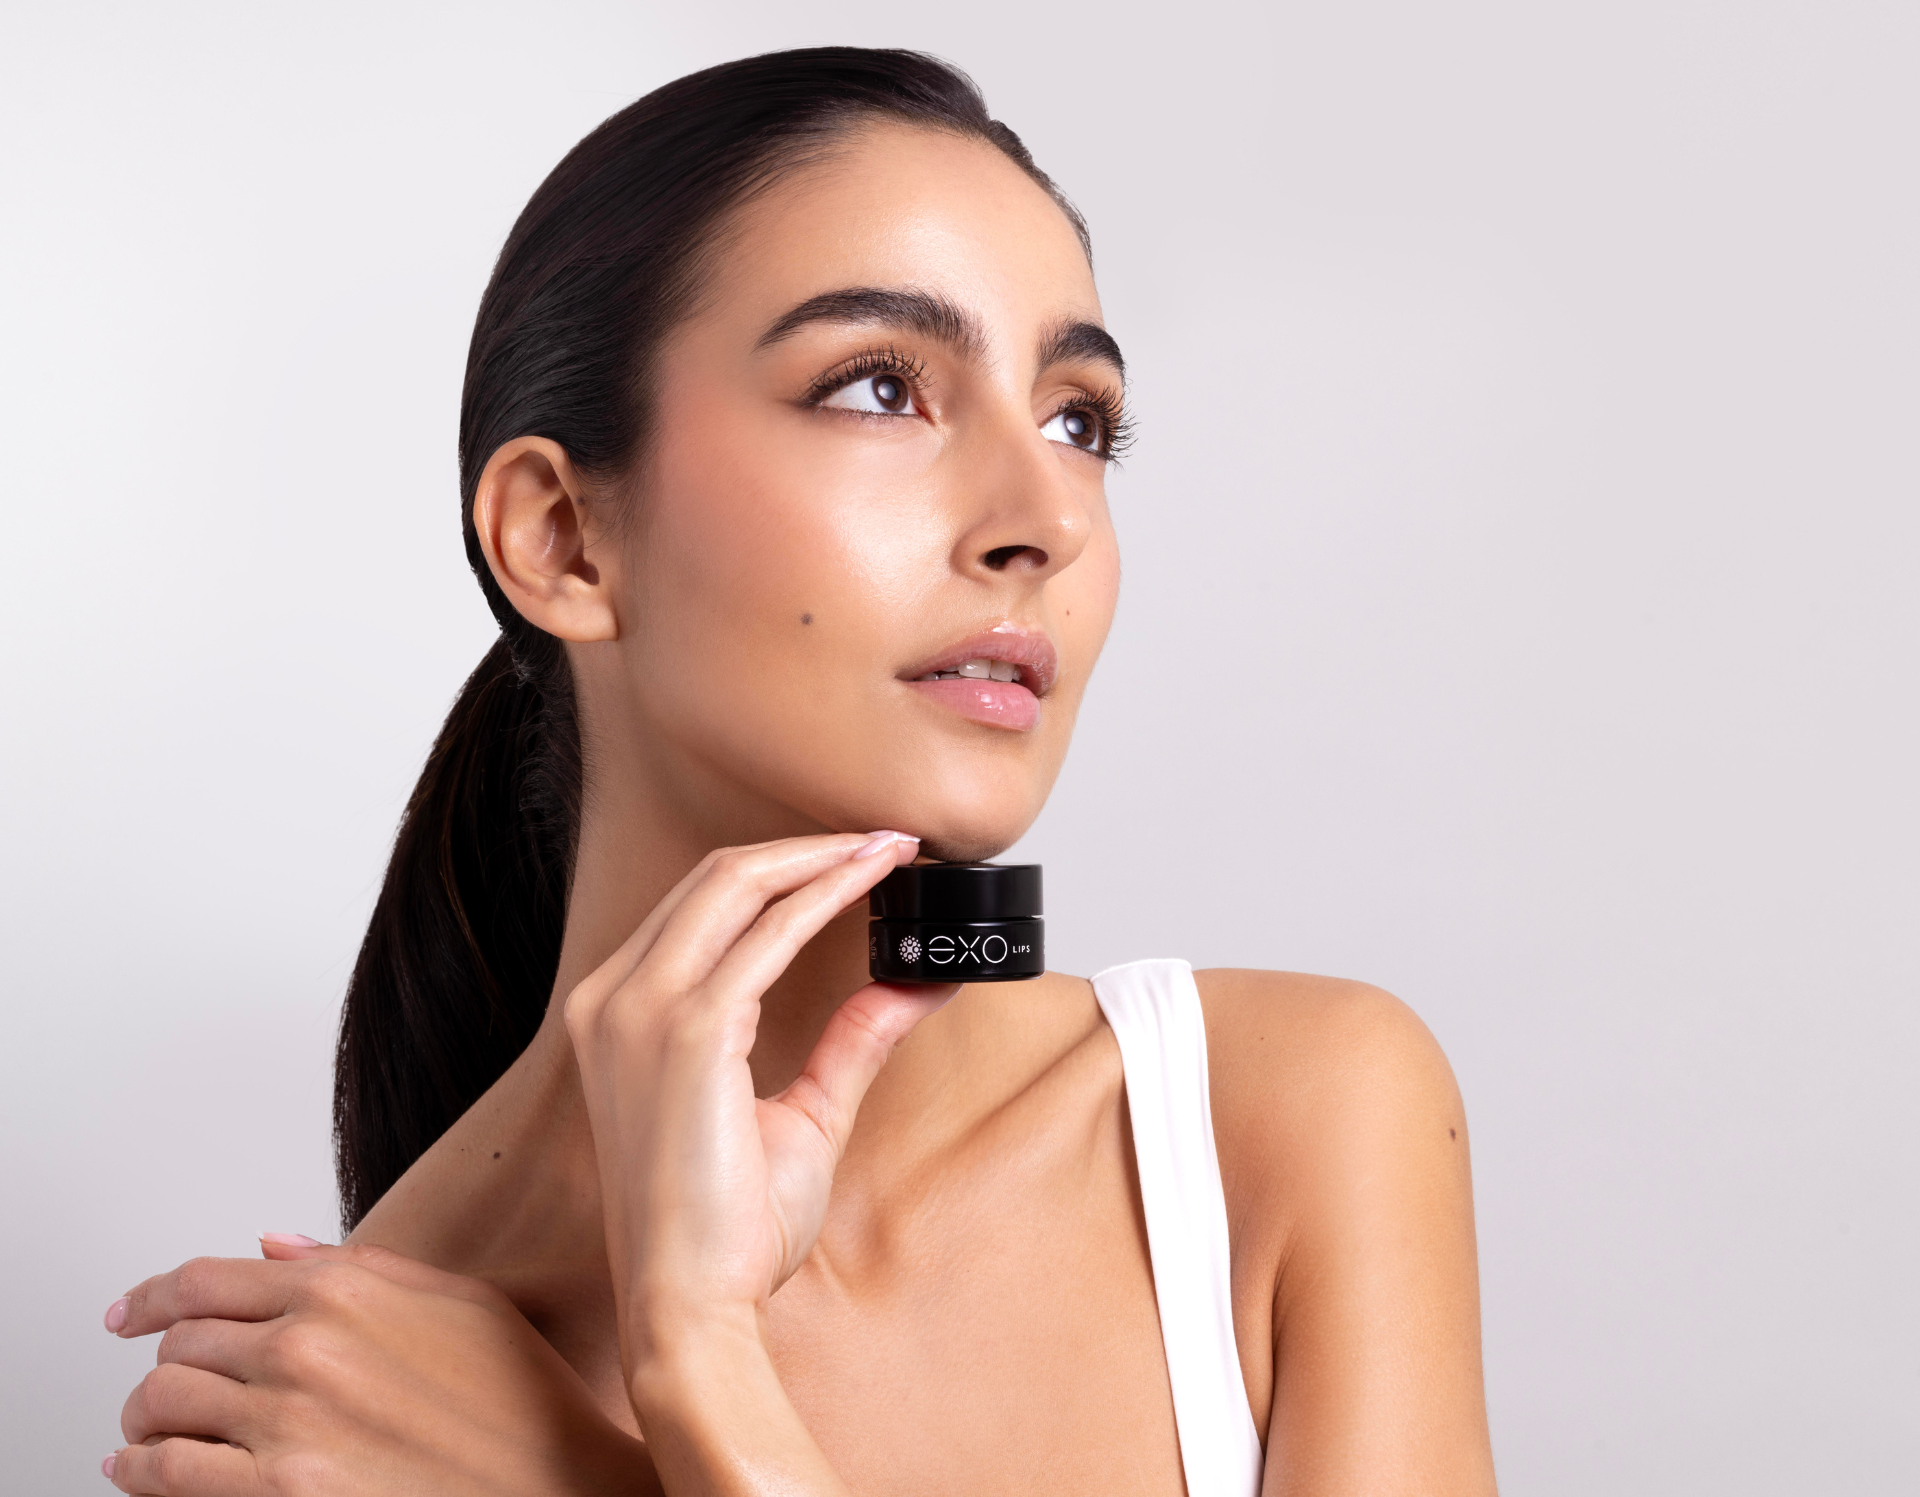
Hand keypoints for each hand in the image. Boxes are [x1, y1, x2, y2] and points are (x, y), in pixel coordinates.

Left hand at [103, 1240, 658, 1495]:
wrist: (556, 1485)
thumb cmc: (521, 1398)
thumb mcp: (459, 1302)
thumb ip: (361, 1265)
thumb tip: (272, 1247)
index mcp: (342, 1291)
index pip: (203, 1281)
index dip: (150, 1298)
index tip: (127, 1314)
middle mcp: (304, 1349)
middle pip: (177, 1346)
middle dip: (162, 1366)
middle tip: (164, 1386)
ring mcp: (287, 1427)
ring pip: (159, 1409)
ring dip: (142, 1421)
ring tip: (147, 1432)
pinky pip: (168, 1475)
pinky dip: (139, 1472)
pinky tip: (140, 1472)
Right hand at [561, 832, 951, 1393]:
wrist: (689, 1307)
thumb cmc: (723, 1231)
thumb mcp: (801, 1116)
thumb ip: (848, 1043)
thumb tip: (909, 988)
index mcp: (619, 1016)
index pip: (701, 906)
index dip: (783, 868)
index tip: (856, 857)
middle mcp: (615, 1000)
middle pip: (715, 876)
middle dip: (808, 847)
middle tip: (889, 839)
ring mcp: (640, 1010)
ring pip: (736, 885)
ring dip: (823, 858)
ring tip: (891, 849)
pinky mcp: (683, 1031)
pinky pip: (767, 935)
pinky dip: (825, 897)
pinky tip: (872, 886)